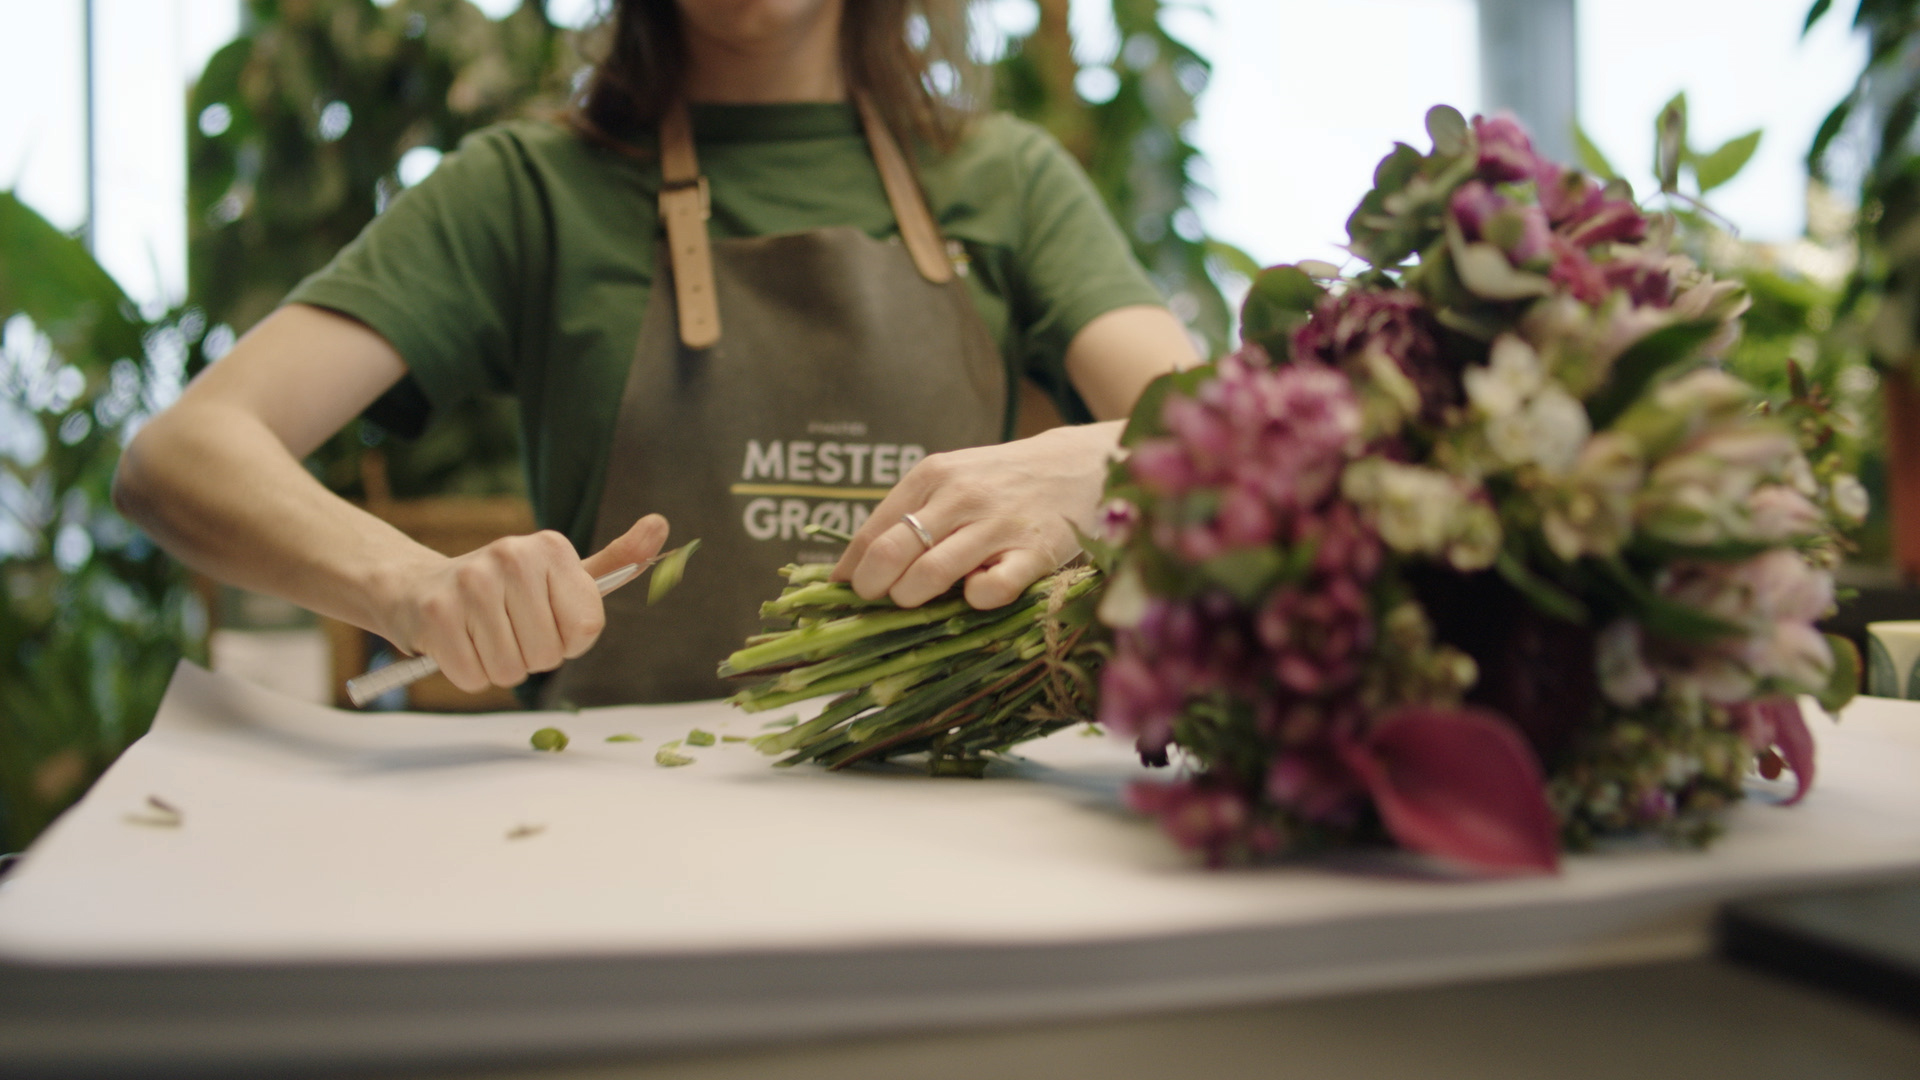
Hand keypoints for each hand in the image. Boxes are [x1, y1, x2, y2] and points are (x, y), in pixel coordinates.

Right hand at [372, 515, 668, 691]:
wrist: (417, 588)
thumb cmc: (503, 590)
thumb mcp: (561, 573)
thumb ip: (616, 560)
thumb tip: (661, 525)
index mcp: (553, 548)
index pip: (585, 631)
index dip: (567, 640)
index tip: (545, 619)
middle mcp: (512, 556)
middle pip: (548, 655)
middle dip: (530, 655)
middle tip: (507, 628)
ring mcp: (471, 582)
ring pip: (511, 670)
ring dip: (498, 666)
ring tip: (482, 634)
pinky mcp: (436, 614)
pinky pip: (473, 678)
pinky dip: (467, 673)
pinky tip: (458, 642)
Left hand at [834, 423, 1118, 609]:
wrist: (1077, 465)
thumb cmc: (1000, 481)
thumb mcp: (951, 479)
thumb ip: (908, 514)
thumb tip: (854, 567)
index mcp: (931, 475)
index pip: (871, 533)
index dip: (851, 572)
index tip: (844, 593)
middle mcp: (960, 496)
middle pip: (890, 554)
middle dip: (874, 589)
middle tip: (879, 601)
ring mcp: (997, 524)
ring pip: (930, 575)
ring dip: (912, 598)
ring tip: (919, 600)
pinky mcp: (1033, 553)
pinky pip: (989, 591)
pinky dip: (973, 600)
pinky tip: (976, 592)